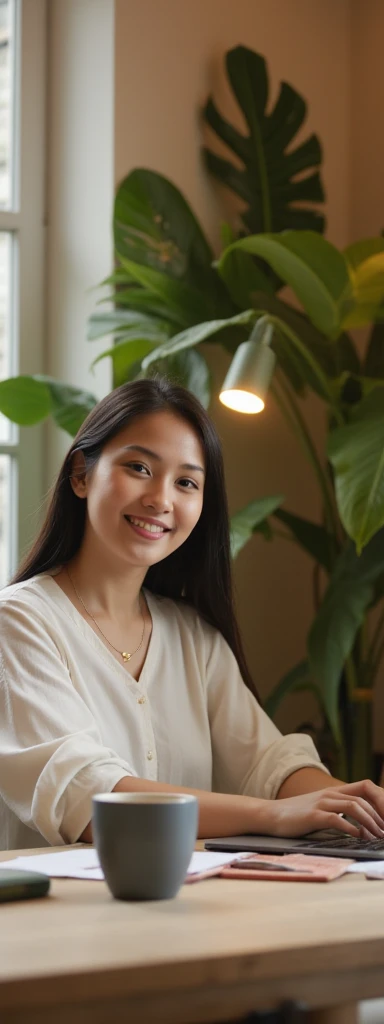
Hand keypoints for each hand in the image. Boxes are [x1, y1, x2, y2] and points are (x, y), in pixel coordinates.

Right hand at [260, 780, 383, 838]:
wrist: (270, 815)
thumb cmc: (296, 815)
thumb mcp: (321, 807)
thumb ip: (339, 809)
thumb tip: (361, 822)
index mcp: (334, 791)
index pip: (366, 787)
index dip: (380, 799)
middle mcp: (330, 794)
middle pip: (364, 797)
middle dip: (380, 814)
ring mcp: (321, 803)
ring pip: (354, 806)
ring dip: (370, 822)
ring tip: (377, 836)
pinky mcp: (312, 816)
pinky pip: (337, 819)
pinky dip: (351, 828)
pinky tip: (358, 837)